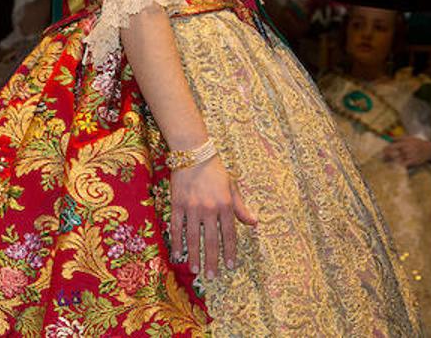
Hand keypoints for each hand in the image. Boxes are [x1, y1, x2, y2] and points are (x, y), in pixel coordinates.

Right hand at [169, 156, 257, 278]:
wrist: (193, 154)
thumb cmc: (215, 171)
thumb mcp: (232, 187)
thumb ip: (241, 207)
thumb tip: (254, 223)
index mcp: (225, 205)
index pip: (229, 234)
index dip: (230, 251)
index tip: (230, 266)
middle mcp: (209, 208)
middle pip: (211, 240)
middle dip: (212, 259)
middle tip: (212, 276)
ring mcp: (192, 207)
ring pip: (193, 237)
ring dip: (194, 255)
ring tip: (195, 270)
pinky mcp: (177, 204)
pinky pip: (177, 227)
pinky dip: (177, 242)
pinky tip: (178, 254)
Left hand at [381, 136, 430, 167]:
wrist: (428, 150)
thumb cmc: (417, 143)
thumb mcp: (409, 137)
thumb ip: (399, 138)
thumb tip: (390, 138)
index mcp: (405, 143)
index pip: (393, 146)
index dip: (386, 149)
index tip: (382, 151)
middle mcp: (406, 149)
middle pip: (394, 153)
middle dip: (387, 156)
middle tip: (382, 157)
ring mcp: (409, 156)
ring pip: (397, 160)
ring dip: (391, 161)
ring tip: (386, 163)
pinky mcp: (413, 162)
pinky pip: (404, 165)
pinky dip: (399, 166)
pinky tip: (394, 167)